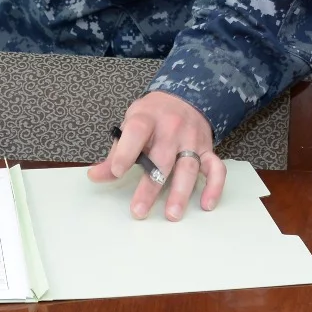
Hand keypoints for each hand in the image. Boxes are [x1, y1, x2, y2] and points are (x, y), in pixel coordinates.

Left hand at [86, 90, 225, 220]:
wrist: (185, 97)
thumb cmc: (153, 116)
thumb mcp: (130, 124)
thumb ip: (116, 151)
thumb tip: (95, 176)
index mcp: (147, 118)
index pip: (136, 132)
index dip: (126, 151)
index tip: (116, 171)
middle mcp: (172, 129)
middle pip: (162, 159)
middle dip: (150, 187)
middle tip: (139, 210)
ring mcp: (192, 140)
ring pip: (188, 167)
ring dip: (180, 192)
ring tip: (171, 214)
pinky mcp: (207, 150)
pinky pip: (216, 169)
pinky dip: (214, 187)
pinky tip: (206, 204)